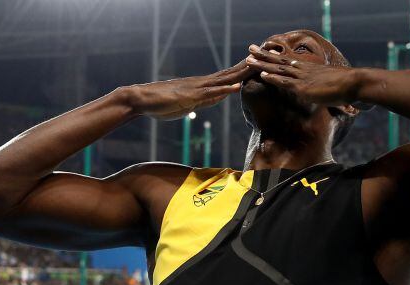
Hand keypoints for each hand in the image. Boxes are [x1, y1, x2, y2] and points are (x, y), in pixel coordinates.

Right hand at [129, 60, 253, 119]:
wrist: (142, 100)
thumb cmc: (162, 103)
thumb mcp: (190, 103)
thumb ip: (204, 100)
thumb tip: (219, 96)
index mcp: (204, 86)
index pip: (229, 76)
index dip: (244, 70)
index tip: (260, 63)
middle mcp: (203, 83)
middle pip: (231, 74)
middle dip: (249, 67)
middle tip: (266, 56)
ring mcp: (197, 89)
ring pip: (224, 80)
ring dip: (241, 74)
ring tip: (257, 66)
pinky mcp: (190, 97)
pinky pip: (210, 93)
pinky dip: (224, 90)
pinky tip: (237, 87)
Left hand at [244, 45, 370, 108]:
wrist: (354, 84)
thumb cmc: (347, 88)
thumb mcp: (332, 87)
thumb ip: (324, 90)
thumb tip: (324, 94)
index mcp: (310, 69)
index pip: (288, 62)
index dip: (275, 58)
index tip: (264, 52)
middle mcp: (303, 71)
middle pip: (279, 61)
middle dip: (263, 55)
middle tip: (250, 48)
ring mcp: (303, 78)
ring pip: (278, 69)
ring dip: (262, 64)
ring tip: (248, 58)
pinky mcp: (304, 88)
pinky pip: (285, 82)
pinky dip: (273, 78)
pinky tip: (262, 75)